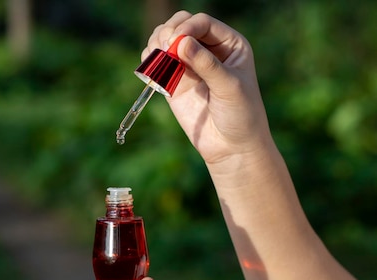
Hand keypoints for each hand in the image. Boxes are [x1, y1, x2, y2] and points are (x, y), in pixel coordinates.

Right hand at [144, 11, 271, 166]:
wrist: (230, 146)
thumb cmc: (240, 114)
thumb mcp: (228, 87)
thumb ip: (206, 64)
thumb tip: (182, 42)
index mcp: (229, 44)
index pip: (202, 23)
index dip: (187, 27)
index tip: (176, 41)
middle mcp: (208, 50)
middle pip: (181, 24)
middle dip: (169, 31)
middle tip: (165, 47)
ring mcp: (189, 65)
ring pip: (166, 39)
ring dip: (156, 43)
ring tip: (156, 56)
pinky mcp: (173, 82)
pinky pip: (157, 62)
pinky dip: (149, 59)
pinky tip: (151, 66)